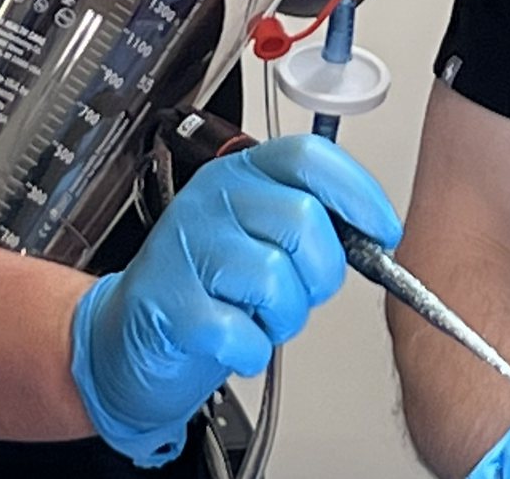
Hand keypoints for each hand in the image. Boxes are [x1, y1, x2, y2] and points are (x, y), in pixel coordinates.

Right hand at [70, 134, 400, 463]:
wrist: (127, 337)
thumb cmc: (207, 287)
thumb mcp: (258, 236)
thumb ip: (310, 223)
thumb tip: (372, 232)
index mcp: (240, 174)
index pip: (309, 158)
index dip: (357, 193)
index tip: (382, 230)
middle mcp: (211, 200)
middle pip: (302, 219)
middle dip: (319, 272)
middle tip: (299, 292)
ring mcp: (185, 248)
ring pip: (275, 278)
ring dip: (283, 316)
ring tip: (259, 317)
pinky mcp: (169, 303)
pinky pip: (241, 331)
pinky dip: (251, 350)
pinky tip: (235, 342)